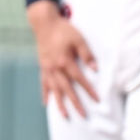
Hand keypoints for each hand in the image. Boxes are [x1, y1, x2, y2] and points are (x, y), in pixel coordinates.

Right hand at [26, 0, 97, 119]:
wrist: (44, 24)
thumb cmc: (63, 30)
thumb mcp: (79, 39)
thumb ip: (87, 54)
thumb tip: (95, 69)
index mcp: (65, 61)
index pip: (79, 79)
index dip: (88, 90)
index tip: (97, 99)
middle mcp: (55, 68)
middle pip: (66, 89)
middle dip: (75, 103)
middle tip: (83, 115)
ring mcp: (47, 69)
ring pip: (54, 90)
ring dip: (59, 103)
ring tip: (65, 115)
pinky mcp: (43, 67)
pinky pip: (43, 83)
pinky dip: (45, 94)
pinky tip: (46, 103)